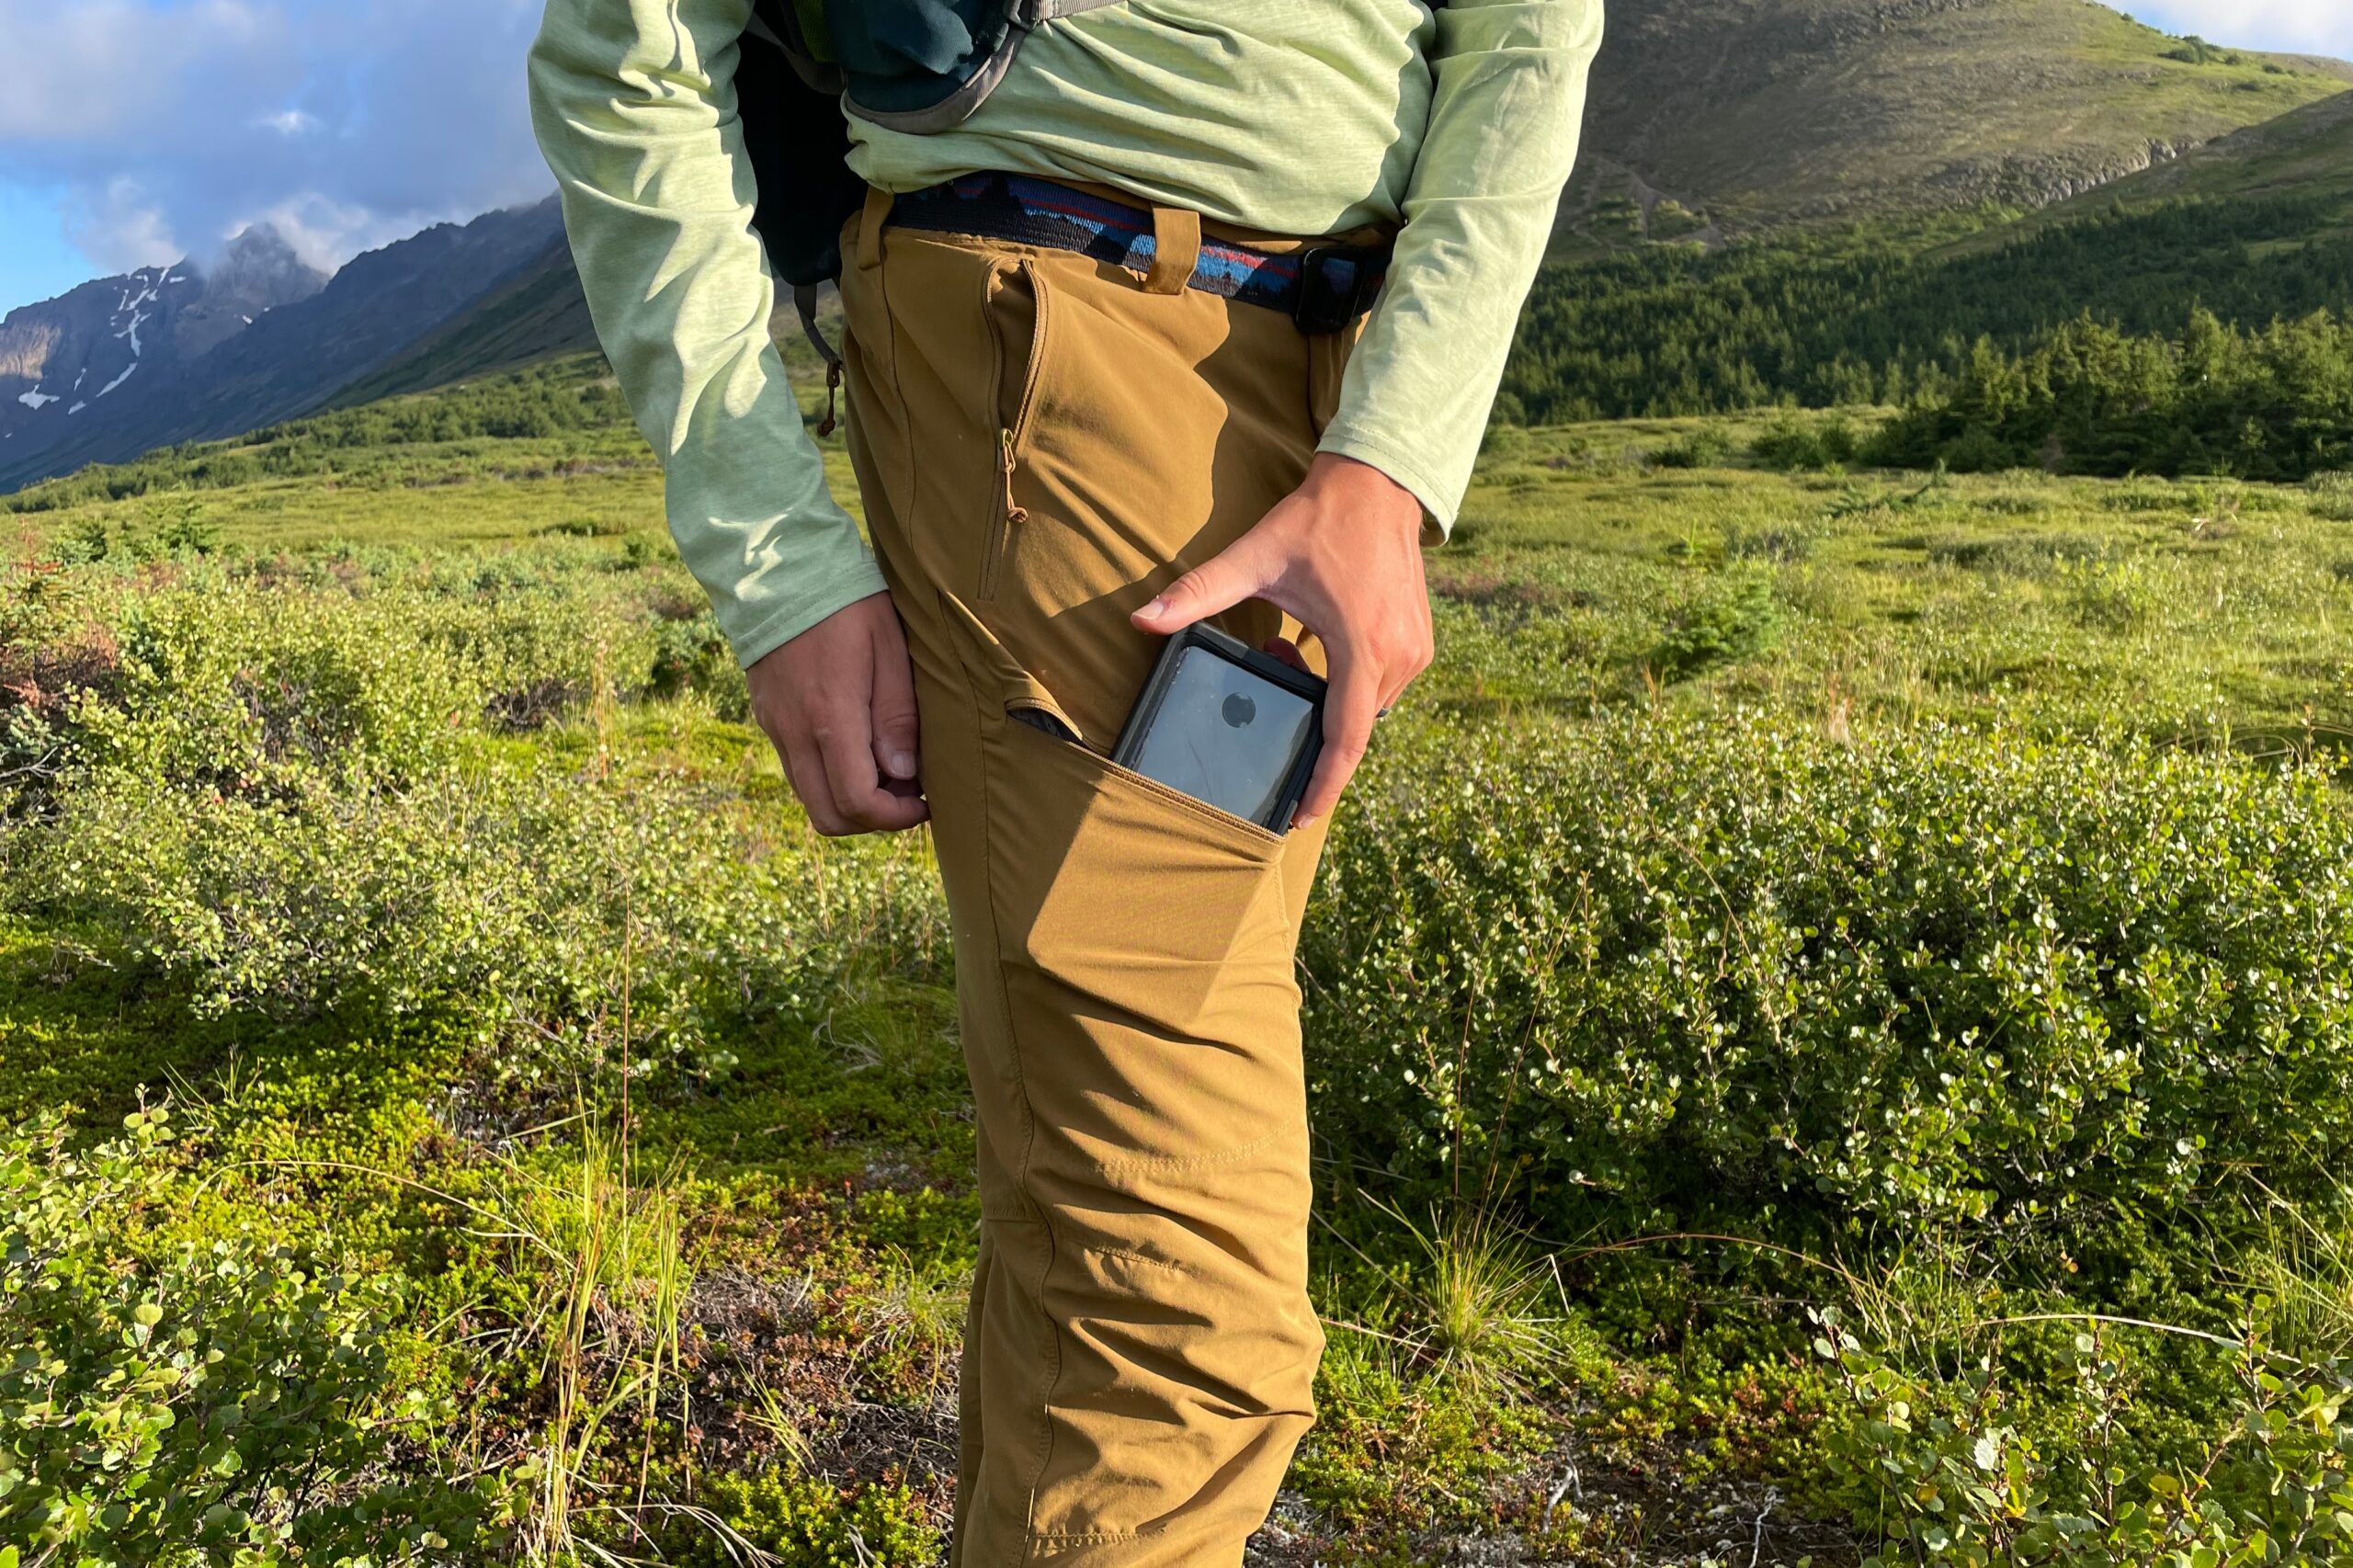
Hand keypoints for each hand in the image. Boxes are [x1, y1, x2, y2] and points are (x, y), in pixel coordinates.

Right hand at [746, 591, 928, 836]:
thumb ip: (897, 716)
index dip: (894, 817)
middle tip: (908, 793)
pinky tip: (857, 744)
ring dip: (849, 799)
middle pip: (828, 816)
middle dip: (872, 820)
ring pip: (810, 796)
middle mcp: (794, 732)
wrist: (778, 565)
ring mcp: (775, 727)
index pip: (856, 802)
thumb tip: (904, 774)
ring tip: (886, 766)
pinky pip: (797, 769)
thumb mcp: (889, 648)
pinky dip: (829, 776)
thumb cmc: (846, 601)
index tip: (924, 801)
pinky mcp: (768, 717)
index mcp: (829, 717)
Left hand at [1131, 453, 1431, 826]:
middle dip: (1308, 721)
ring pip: (1366, 709)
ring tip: (1293, 646)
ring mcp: (1416, 651)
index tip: (1300, 817)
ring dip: (1327, 697)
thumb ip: (1197, 594)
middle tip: (1275, 662)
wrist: (1377, 483)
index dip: (1322, 786)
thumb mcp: (1254, 558)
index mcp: (1362, 647)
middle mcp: (1399, 658)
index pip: (1345, 740)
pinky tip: (1319, 643)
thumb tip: (1142, 619)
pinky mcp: (1421, 642)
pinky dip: (1348, 681)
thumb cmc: (1318, 522)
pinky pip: (1381, 687)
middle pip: (1351, 727)